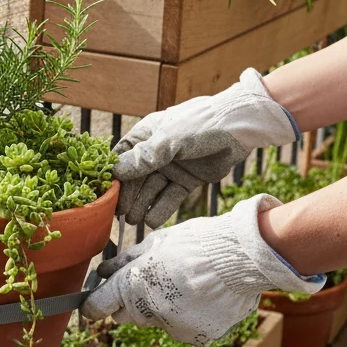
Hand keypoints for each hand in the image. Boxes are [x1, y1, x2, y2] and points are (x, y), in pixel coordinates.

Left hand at [81, 194, 323, 345]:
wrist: (243, 256)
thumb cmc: (197, 242)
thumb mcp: (155, 243)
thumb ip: (124, 261)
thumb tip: (101, 272)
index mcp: (133, 286)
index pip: (99, 307)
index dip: (93, 306)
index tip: (92, 305)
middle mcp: (149, 312)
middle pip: (128, 315)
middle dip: (132, 302)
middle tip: (154, 281)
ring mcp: (174, 328)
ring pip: (157, 322)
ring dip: (164, 308)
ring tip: (187, 284)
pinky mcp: (197, 337)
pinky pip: (184, 329)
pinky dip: (189, 317)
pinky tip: (204, 297)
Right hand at [114, 68, 297, 227]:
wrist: (239, 127)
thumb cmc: (201, 124)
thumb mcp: (169, 139)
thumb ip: (145, 157)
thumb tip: (117, 171)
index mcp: (146, 135)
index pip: (123, 157)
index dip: (115, 175)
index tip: (107, 193)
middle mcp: (156, 152)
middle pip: (137, 178)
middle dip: (129, 196)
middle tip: (121, 215)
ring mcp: (172, 167)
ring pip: (152, 190)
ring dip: (143, 205)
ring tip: (134, 222)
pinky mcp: (187, 180)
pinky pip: (171, 197)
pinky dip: (162, 209)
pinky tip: (152, 221)